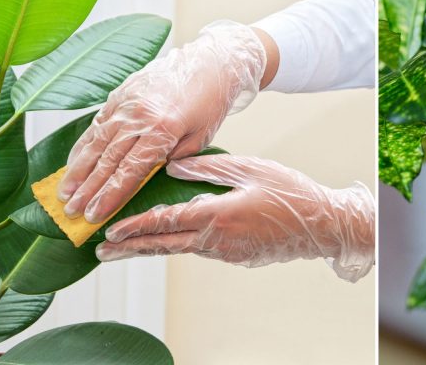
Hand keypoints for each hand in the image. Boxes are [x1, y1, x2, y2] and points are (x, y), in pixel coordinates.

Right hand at [58, 21, 275, 224]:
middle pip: (107, 160)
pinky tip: (73, 162)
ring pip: (96, 142)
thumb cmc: (211, 101)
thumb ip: (175, 157)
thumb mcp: (202, 136)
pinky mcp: (120, 93)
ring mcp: (126, 103)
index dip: (109, 195)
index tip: (93, 215)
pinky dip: (83, 145)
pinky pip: (97, 123)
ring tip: (64, 192)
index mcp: (162, 129)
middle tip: (71, 211)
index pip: (130, 171)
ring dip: (77, 170)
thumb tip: (150, 174)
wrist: (210, 61)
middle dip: (88, 189)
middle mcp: (139, 116)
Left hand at [95, 154, 375, 281]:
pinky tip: (175, 240)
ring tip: (130, 248)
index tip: (111, 233)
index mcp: (218, 215)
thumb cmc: (290, 192)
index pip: (166, 222)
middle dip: (131, 249)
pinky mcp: (238, 256)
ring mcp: (228, 252)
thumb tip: (173, 168)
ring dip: (153, 247)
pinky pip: (203, 249)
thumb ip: (209, 169)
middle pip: (165, 246)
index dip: (135, 227)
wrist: (322, 224)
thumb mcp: (251, 169)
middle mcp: (218, 239)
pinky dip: (182, 245)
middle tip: (103, 253)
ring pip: (182, 249)